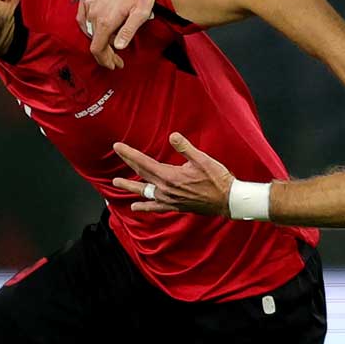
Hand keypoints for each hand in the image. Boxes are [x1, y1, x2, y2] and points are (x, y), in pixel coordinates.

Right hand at [77, 0, 158, 70]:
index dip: (104, 60)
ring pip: (86, 28)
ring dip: (96, 38)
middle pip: (93, 40)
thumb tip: (117, 46)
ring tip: (109, 41)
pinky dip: (88, 24)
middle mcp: (93, 11)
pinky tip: (97, 26)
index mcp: (105, 19)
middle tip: (116, 57)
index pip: (97, 48)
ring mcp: (88, 1)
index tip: (113, 65)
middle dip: (104, 51)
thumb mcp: (141, 14)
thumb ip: (128, 31)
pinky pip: (82, 14)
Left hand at [111, 132, 234, 216]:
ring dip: (130, 186)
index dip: (129, 153)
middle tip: (117, 152)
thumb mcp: (202, 159)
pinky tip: (135, 207)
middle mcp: (166, 189)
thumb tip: (172, 136)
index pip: (144, 162)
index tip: (118, 146)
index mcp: (170, 176)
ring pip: (144, 191)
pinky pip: (155, 207)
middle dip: (128, 162)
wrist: (227, 201)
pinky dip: (144, 207)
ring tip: (117, 182)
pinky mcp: (175, 206)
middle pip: (141, 174)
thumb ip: (185, 147)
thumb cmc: (217, 179)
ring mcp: (169, 200)